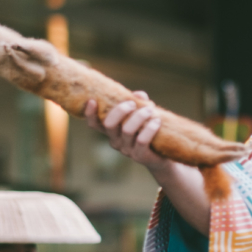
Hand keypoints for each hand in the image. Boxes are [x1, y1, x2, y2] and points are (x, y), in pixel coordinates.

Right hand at [87, 91, 210, 234]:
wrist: (162, 156)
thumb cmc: (148, 130)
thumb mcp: (142, 114)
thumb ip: (138, 102)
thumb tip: (139, 94)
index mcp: (112, 131)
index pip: (94, 124)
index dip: (90, 114)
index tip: (92, 101)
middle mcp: (115, 141)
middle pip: (109, 124)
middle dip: (120, 110)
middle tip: (132, 103)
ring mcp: (127, 150)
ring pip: (127, 130)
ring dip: (139, 116)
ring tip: (150, 109)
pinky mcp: (140, 156)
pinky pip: (142, 140)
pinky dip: (150, 128)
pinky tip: (157, 121)